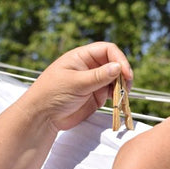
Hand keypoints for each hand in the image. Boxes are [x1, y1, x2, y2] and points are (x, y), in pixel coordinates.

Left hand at [18, 42, 132, 130]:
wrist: (43, 117)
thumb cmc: (52, 94)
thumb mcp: (76, 83)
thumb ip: (98, 76)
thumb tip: (118, 67)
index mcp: (82, 57)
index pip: (107, 50)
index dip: (119, 59)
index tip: (126, 73)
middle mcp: (90, 67)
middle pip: (114, 64)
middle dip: (123, 74)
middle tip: (126, 87)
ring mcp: (94, 82)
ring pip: (115, 79)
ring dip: (122, 86)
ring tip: (123, 96)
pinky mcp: (96, 96)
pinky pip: (112, 93)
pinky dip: (118, 96)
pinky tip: (119, 101)